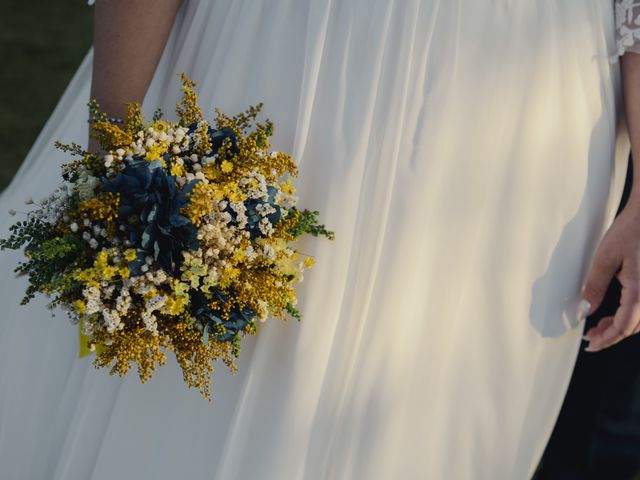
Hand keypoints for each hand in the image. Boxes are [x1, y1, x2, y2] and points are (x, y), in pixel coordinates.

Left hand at [581, 200, 639, 350]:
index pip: (624, 327)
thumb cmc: (633, 229)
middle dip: (612, 334)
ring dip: (621, 325)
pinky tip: (616, 311)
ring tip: (600, 325)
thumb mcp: (606, 257)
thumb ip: (595, 286)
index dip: (607, 340)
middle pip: (634, 327)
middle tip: (591, 335)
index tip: (592, 345)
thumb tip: (586, 308)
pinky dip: (631, 314)